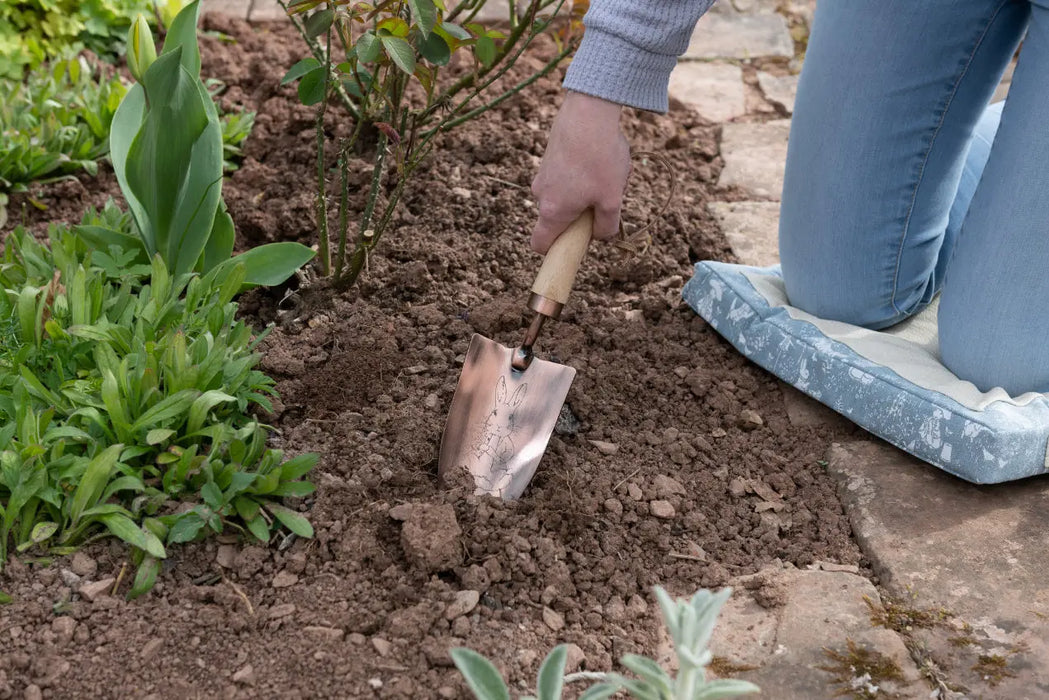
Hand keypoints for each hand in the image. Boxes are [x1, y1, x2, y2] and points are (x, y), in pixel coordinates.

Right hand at [530, 91, 629, 253]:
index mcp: (552, 212)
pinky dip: (579, 174)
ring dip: (581, 193)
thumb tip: (599, 236)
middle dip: (578, 216)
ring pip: (562, 195)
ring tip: (603, 173)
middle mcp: (541, 195)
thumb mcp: (612, 199)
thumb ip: (606, 226)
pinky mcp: (549, 156)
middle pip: (556, 219)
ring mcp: (542, 174)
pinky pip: (564, 176)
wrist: (588, 109)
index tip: (574, 244)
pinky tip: (598, 157)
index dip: (554, 251)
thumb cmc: (600, 158)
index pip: (539, 245)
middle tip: (602, 200)